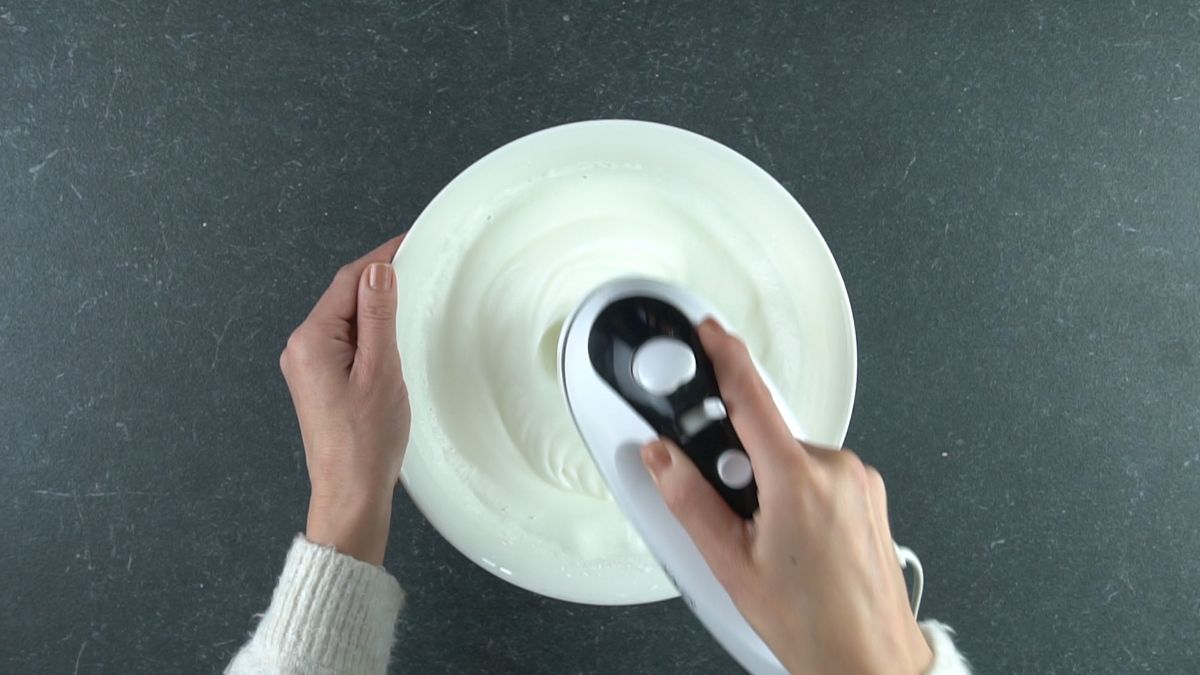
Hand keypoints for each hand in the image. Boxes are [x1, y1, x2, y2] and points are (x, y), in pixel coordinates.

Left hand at [279, 236, 409, 565]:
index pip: (349, 281)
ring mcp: (308, 366)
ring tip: (411, 295)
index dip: (381, 258)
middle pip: (344, 296)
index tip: (410, 241)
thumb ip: (378, 316)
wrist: (351, 492)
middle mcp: (302, 347)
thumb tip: (379, 270)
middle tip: (419, 264)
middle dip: (379, 279)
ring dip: (375, 306)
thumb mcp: (380, 369)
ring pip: (345, 319)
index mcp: (312, 339)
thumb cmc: (367, 439)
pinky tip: (391, 333)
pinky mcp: (319, 382)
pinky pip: (344, 341)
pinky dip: (368, 330)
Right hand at [640, 319, 931, 674]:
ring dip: (768, 484)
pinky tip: (794, 543)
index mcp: (799, 479)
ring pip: (792, 460)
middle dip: (740, 464)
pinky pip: (819, 476)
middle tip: (733, 513)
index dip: (724, 355)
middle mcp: (837, 468)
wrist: (870, 662)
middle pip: (767, 437)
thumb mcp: (730, 566)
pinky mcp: (871, 496)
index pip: (752, 396)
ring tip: (768, 543)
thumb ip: (689, 501)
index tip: (708, 330)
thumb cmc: (813, 626)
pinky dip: (796, 494)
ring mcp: (860, 482)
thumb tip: (661, 458)